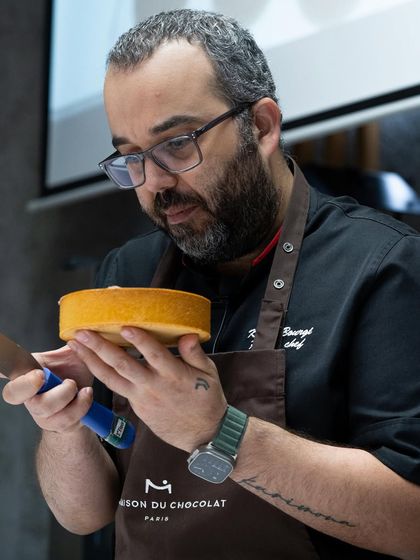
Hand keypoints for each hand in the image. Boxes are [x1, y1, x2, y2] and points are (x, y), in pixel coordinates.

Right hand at [2, 345, 93, 433]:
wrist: (86, 400)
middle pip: (14, 393)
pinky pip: (65, 420)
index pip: (4, 368)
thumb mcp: (71, 355)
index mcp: (29, 373)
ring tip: (82, 388)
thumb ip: (71, 345)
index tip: (4, 357)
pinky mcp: (55, 425)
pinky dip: (81, 406)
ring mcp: (40, 412)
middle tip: (50, 377)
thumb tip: (78, 332)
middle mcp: (29, 394)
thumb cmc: (73, 373)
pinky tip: (86, 396)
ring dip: (67, 396)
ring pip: (45, 407)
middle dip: (27, 385)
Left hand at [68, 328, 226, 451]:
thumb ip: (195, 353)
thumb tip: (187, 334)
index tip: (124, 327)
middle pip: (122, 365)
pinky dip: (101, 373)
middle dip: (100, 347)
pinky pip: (116, 387)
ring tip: (75, 345)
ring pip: (111, 378)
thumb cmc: (208, 399)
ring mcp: (142, 398)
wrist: (203, 435)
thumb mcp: (210, 373)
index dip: (139, 341)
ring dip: (91, 360)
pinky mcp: (136, 407)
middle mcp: (154, 386)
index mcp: (174, 375)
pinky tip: (90, 361)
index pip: (154, 355)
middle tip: (82, 332)